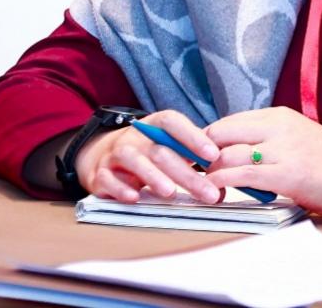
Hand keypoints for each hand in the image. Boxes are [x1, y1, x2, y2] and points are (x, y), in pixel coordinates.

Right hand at [74, 109, 220, 203]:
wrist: (103, 155)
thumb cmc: (147, 154)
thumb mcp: (168, 150)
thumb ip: (192, 164)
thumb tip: (222, 190)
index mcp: (154, 125)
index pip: (173, 123)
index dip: (193, 136)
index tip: (213, 155)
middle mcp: (134, 136)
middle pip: (160, 150)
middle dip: (186, 173)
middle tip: (207, 192)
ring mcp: (115, 154)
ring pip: (133, 160)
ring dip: (153, 176)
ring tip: (170, 192)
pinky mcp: (99, 174)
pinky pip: (108, 179)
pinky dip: (121, 189)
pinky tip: (135, 198)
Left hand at [204, 107, 321, 219]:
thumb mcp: (298, 139)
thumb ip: (269, 140)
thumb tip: (233, 151)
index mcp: (281, 116)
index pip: (229, 122)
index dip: (207, 139)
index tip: (194, 155)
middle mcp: (280, 127)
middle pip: (222, 133)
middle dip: (201, 153)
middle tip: (189, 169)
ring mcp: (284, 150)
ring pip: (229, 154)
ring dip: (209, 171)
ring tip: (200, 184)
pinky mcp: (288, 175)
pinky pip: (243, 176)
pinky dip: (223, 182)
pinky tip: (214, 190)